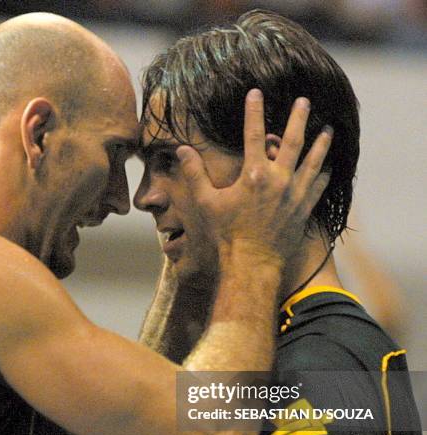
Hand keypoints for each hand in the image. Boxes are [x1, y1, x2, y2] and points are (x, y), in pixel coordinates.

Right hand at [176, 89, 331, 262]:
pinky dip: (324, 174)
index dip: (254, 111)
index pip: (253, 134)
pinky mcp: (303, 210)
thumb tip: (182, 150)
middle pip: (292, 141)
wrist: (251, 263)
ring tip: (328, 129)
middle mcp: (278, 180)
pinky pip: (318, 187)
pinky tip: (329, 167)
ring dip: (320, 143)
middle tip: (304, 101)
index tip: (256, 93)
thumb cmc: (226, 234)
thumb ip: (195, 174)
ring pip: (313, 161)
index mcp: (254, 174)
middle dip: (298, 118)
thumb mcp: (205, 203)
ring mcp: (294, 195)